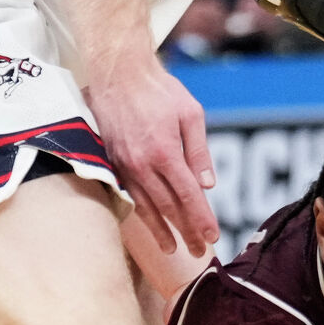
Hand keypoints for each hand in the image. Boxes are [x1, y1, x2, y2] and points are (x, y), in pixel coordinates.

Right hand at [82, 54, 217, 256]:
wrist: (117, 72)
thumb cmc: (159, 90)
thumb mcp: (190, 114)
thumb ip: (199, 152)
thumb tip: (207, 185)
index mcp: (165, 152)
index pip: (188, 196)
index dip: (201, 219)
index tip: (212, 238)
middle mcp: (141, 164)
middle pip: (168, 207)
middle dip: (185, 232)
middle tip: (198, 252)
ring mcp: (123, 164)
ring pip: (145, 206)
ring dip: (161, 231)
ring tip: (174, 250)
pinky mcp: (110, 161)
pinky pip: (128, 194)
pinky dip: (140, 213)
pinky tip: (150, 225)